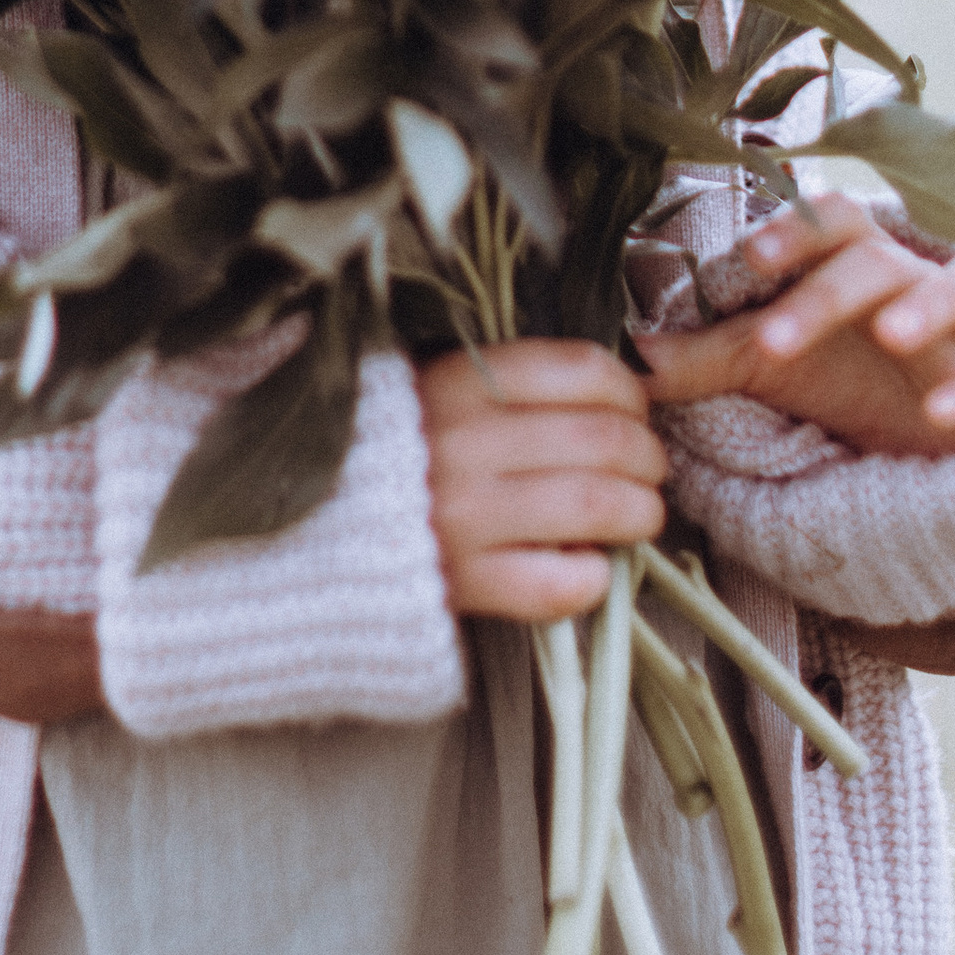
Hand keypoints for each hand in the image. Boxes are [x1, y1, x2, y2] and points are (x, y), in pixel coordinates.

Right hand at [418, 340, 670, 621]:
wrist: (305, 530)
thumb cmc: (390, 451)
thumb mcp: (434, 387)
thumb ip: (507, 383)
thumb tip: (613, 392)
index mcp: (457, 381)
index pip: (581, 370)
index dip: (630, 391)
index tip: (634, 408)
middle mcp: (462, 443)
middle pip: (602, 438)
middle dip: (648, 454)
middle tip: (649, 467)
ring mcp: (462, 516)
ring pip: (595, 504)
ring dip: (640, 512)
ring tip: (639, 515)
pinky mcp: (463, 584)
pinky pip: (557, 583)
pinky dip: (593, 577)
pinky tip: (591, 568)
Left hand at [634, 195, 954, 457]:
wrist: (922, 437)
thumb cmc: (842, 375)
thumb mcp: (771, 367)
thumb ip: (705, 357)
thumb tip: (629, 359)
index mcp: (856, 261)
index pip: (832, 221)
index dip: (794, 232)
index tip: (748, 263)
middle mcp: (919, 277)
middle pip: (881, 258)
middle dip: (828, 294)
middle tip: (774, 341)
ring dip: (931, 301)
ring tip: (890, 336)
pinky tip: (942, 414)